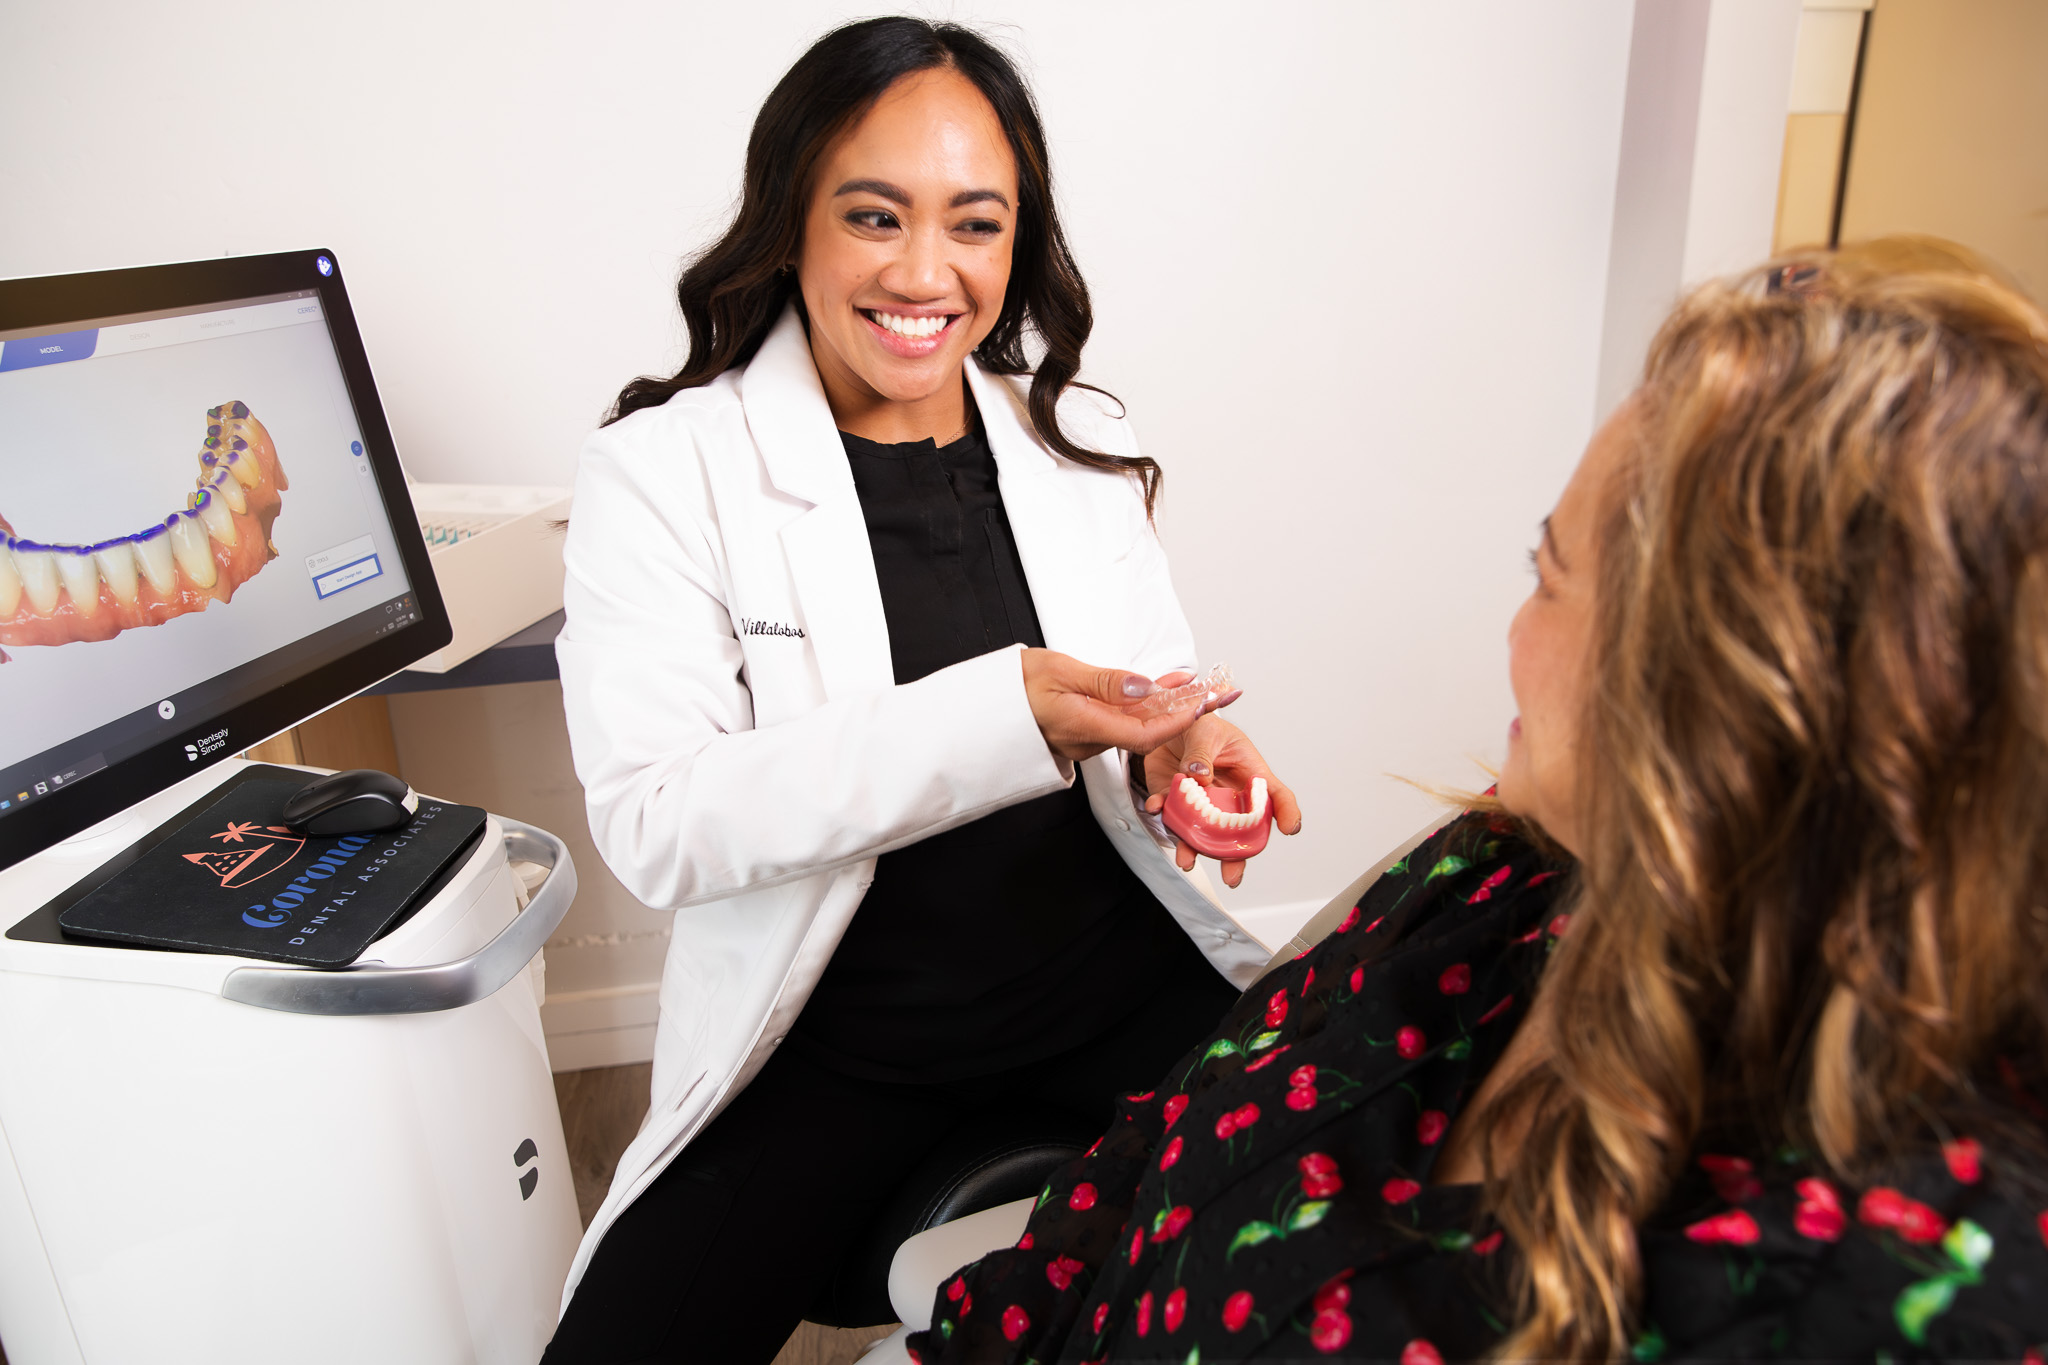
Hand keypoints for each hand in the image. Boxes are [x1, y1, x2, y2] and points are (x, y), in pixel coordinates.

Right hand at [1021, 649, 1217, 762]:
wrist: (986, 706)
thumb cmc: (1014, 688)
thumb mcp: (1060, 671)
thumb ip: (1105, 681)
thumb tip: (1145, 687)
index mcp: (1084, 727)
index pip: (1144, 734)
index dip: (1177, 721)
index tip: (1202, 704)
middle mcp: (1089, 741)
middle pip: (1147, 731)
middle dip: (1183, 712)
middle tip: (1214, 692)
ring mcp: (1087, 738)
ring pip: (1136, 724)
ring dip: (1166, 705)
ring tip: (1193, 683)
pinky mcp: (1085, 730)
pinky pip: (1121, 721)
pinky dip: (1144, 705)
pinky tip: (1160, 687)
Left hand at [1143, 714, 1301, 887]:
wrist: (1166, 723)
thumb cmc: (1200, 724)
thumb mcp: (1206, 728)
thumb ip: (1202, 752)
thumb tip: (1199, 775)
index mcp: (1249, 774)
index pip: (1275, 795)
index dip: (1287, 812)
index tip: (1290, 828)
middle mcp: (1228, 795)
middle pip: (1239, 830)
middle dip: (1236, 856)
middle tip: (1232, 876)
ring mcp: (1202, 802)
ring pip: (1203, 832)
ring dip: (1193, 847)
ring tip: (1186, 861)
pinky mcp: (1174, 800)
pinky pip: (1169, 814)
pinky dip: (1162, 813)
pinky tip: (1156, 807)